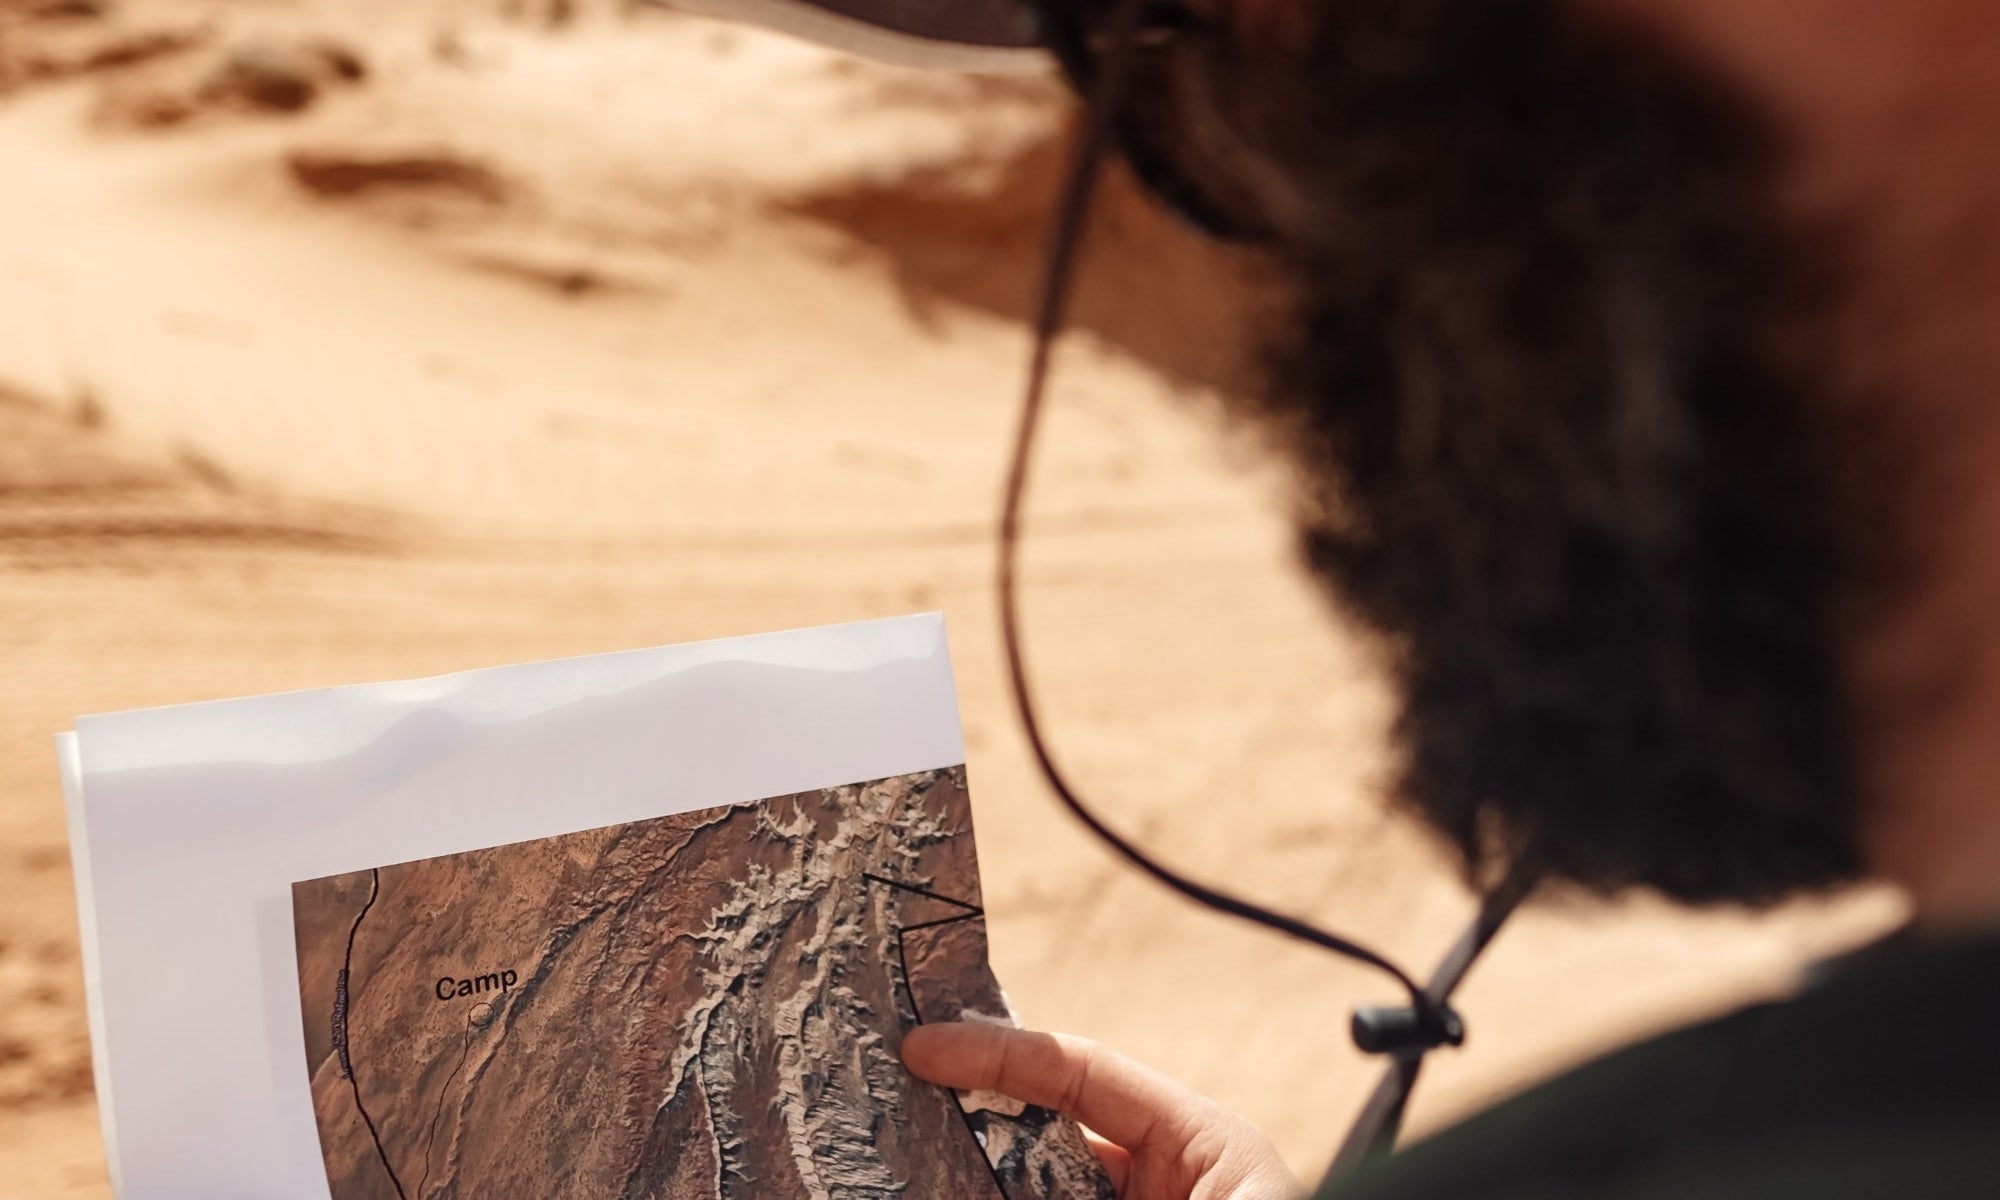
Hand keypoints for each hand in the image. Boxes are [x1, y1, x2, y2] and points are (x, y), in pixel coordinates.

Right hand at [903, 1022, 1304, 1199]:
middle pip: (1045, 1137)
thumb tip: (972, 1176)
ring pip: (1034, 1186)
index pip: (1082, 1072)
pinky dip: (998, 1193)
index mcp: (1205, 1147)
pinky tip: (941, 1185)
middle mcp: (1170, 1184)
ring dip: (973, 1176)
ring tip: (910, 1167)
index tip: (921, 1050)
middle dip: (972, 1127)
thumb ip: (1076, 1191)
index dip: (997, 1052)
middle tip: (896, 1112)